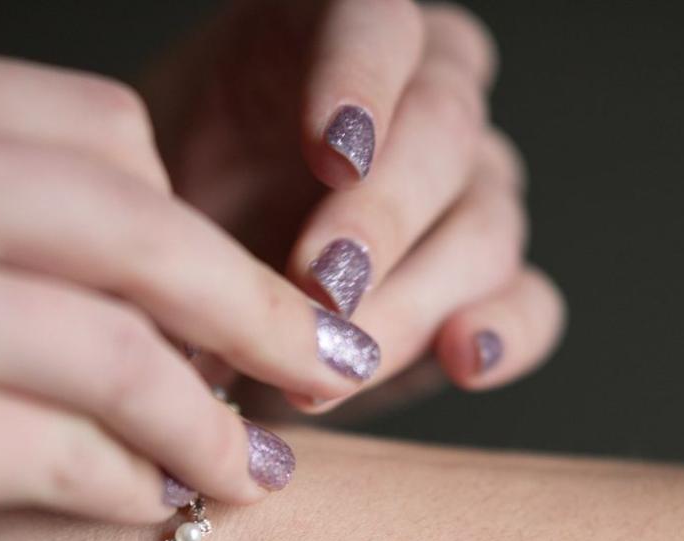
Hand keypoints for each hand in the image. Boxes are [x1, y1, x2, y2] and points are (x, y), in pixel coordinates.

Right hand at [0, 40, 370, 540]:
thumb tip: (86, 252)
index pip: (88, 133)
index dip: (185, 222)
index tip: (238, 294)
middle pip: (137, 217)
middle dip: (252, 304)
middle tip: (325, 366)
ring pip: (126, 342)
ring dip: (215, 413)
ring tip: (260, 467)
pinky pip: (71, 452)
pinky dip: (137, 487)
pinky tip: (162, 516)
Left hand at [144, 1, 563, 403]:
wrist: (189, 309)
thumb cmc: (168, 223)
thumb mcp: (153, 190)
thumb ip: (186, 202)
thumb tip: (193, 288)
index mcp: (342, 34)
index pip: (376, 25)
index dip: (360, 83)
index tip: (328, 151)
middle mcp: (427, 94)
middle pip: (443, 129)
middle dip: (379, 217)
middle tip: (321, 286)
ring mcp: (472, 188)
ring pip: (484, 224)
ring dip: (411, 300)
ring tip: (336, 363)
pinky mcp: (491, 285)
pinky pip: (530, 302)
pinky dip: (503, 334)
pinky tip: (464, 360)